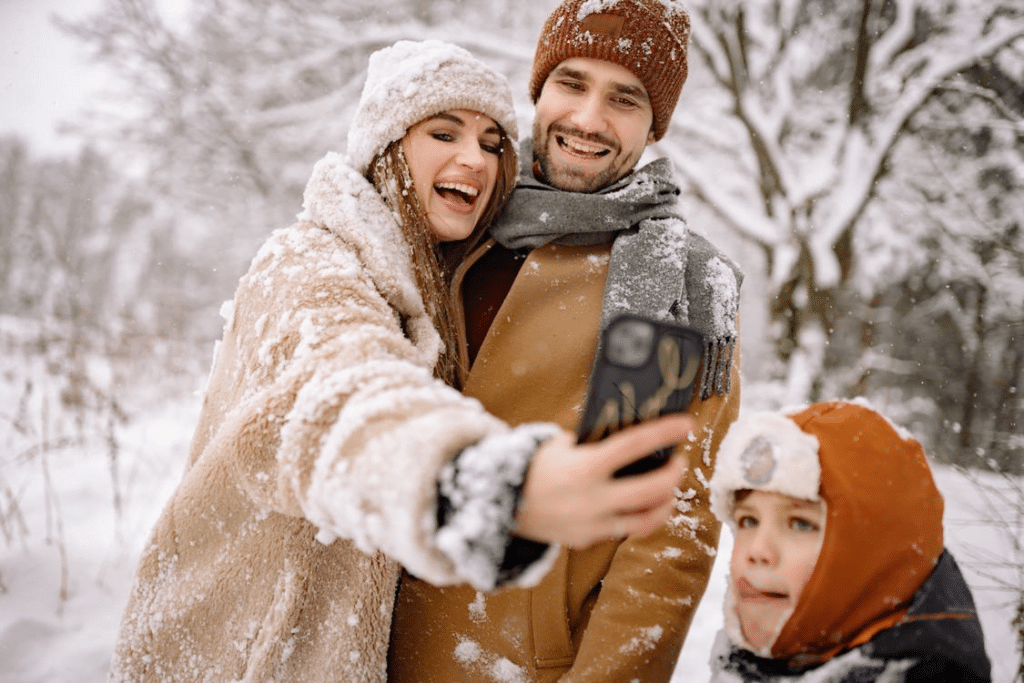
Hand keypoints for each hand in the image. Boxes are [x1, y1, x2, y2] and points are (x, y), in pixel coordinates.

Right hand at [512, 413, 691, 547]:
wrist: (499, 505)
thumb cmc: (531, 467)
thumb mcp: (557, 444)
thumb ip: (590, 444)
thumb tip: (622, 439)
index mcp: (585, 466)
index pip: (635, 445)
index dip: (664, 433)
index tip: (685, 424)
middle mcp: (593, 498)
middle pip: (653, 488)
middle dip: (674, 474)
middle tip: (679, 462)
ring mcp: (592, 523)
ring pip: (646, 519)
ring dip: (665, 502)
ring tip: (669, 490)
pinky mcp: (588, 539)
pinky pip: (623, 530)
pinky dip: (637, 517)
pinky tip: (642, 505)